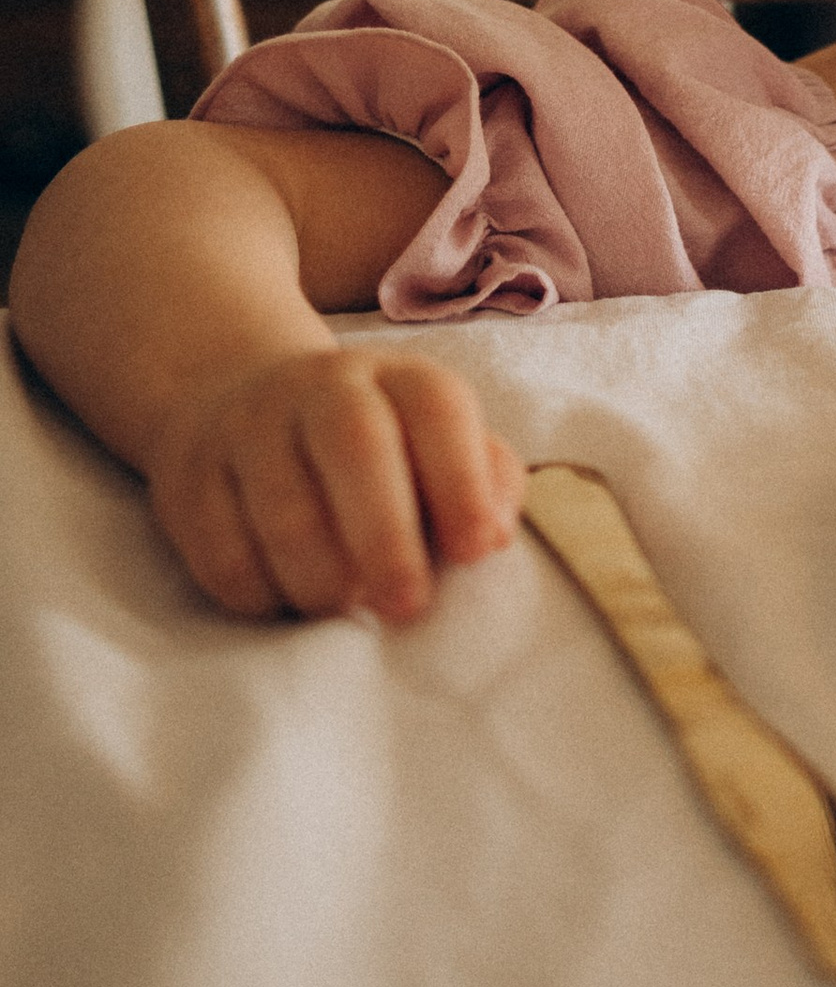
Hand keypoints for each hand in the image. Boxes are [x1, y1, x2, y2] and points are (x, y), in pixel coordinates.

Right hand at [146, 346, 523, 624]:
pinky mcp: (190, 477)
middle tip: (406, 606)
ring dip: (321, 577)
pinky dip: (261, 593)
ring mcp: (249, 426)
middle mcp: (323, 387)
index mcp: (398, 377)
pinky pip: (222, 550)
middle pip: (356, 446)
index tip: (477, 552)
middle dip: (386, 537)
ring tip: (345, 609)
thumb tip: (493, 536)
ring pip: (283, 508)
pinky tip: (286, 600)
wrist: (245, 404)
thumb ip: (484, 481)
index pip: (437, 408)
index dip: (462, 480)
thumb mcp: (437, 445)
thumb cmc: (377, 449)